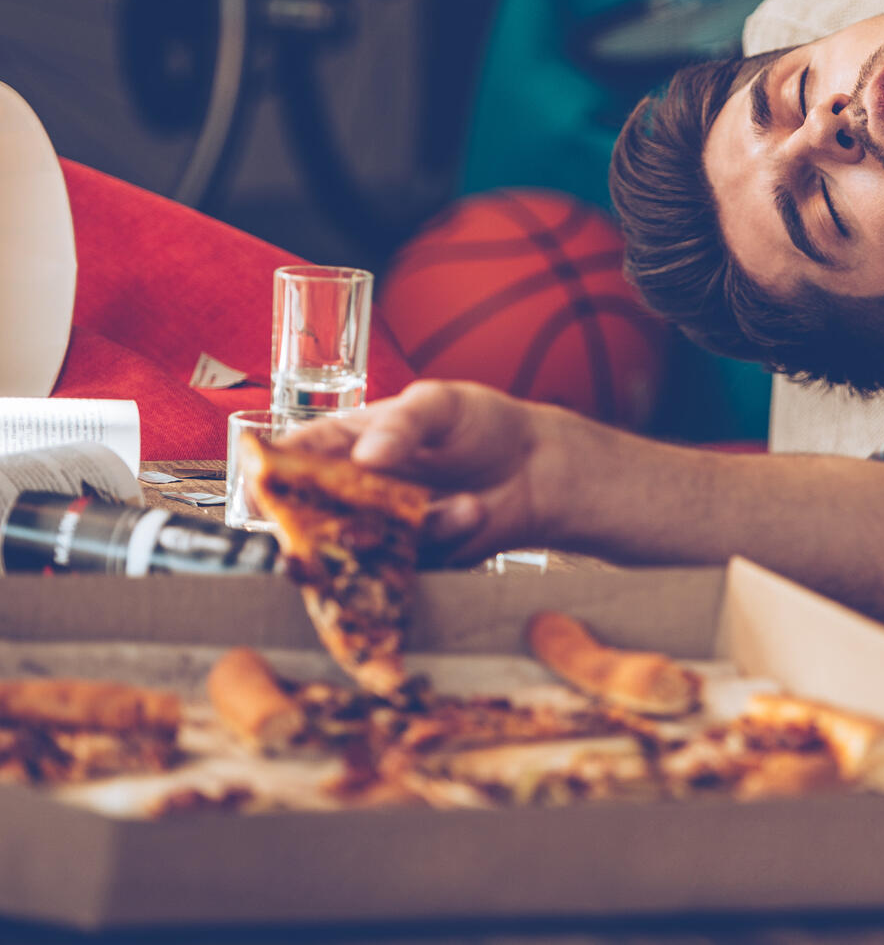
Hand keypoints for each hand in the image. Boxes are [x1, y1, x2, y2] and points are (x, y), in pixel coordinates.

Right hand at [279, 380, 565, 565]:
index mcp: (345, 443)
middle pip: (305, 518)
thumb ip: (405, 424)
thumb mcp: (442, 404)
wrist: (537, 467)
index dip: (267, 475)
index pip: (291, 458)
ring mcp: (378, 530)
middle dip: (302, 535)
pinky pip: (404, 564)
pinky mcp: (410, 562)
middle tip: (307, 545)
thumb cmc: (481, 424)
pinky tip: (471, 510)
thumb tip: (366, 455)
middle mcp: (351, 492)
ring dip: (388, 537)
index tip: (261, 491)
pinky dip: (438, 540)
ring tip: (451, 506)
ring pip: (351, 551)